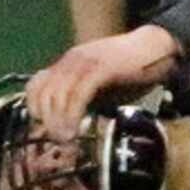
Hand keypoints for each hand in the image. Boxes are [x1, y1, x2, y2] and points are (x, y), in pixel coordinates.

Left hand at [23, 24, 181, 143]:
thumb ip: (86, 98)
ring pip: (59, 92)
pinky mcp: (102, 68)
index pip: (36, 83)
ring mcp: (86, 62)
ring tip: (64, 139)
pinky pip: (80, 92)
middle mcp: (71, 61)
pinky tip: (76, 129)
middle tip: (55, 140)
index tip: (42, 129)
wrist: (154, 49)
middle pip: (44, 90)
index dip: (34, 107)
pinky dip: (74, 113)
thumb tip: (72, 124)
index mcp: (68, 64)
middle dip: (46, 119)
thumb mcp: (101, 86)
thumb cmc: (130, 71)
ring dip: (58, 120)